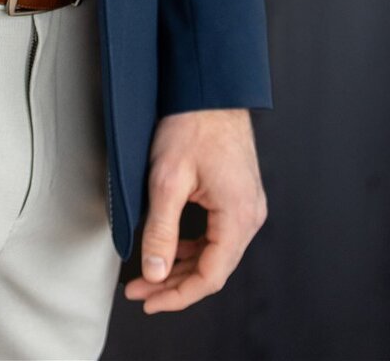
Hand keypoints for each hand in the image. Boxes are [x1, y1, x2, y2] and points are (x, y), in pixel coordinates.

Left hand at [123, 108, 266, 314]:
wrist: (209, 88)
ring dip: (182, 266)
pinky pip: (217, 234)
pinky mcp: (238, 195)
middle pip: (214, 268)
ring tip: (148, 274)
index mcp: (239, 216)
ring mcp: (247, 205)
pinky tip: (171, 248)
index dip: (177, 295)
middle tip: (139, 290)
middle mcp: (250, 215)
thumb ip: (161, 230)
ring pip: (215, 253)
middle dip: (174, 283)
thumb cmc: (192, 123)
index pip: (211, 276)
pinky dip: (193, 246)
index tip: (148, 301)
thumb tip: (155, 273)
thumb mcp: (167, 179)